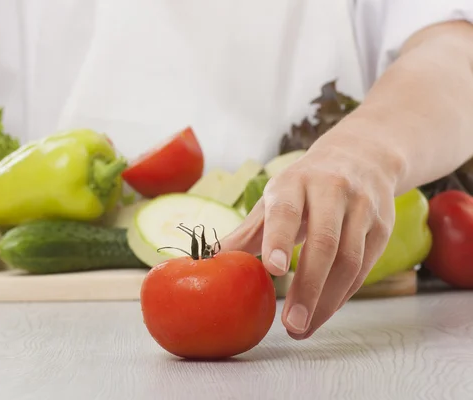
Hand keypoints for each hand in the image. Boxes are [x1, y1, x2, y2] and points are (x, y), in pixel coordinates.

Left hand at [220, 129, 403, 338]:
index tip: (273, 270)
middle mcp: (332, 190)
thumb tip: (209, 259)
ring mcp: (362, 207)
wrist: (362, 155)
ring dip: (327, 300)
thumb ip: (248, 231)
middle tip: (290, 323)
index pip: (287, 211)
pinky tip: (323, 313)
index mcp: (295, 182)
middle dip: (308, 287)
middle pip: (324, 242)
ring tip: (303, 328)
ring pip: (349, 260)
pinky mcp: (382, 226)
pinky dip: (343, 295)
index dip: (279, 239)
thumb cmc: (306, 184)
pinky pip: (364, 267)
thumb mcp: (275, 197)